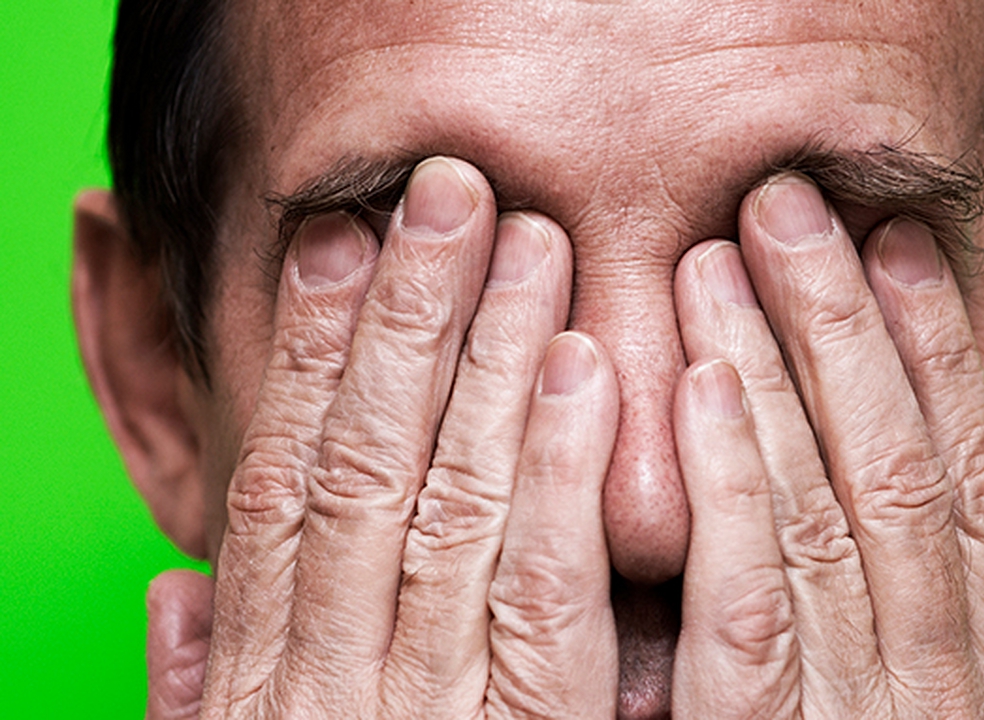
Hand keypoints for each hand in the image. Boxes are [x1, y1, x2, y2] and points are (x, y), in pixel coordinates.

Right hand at [144, 157, 618, 717]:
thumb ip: (208, 691)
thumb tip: (175, 590)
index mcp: (266, 680)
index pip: (280, 483)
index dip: (306, 351)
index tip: (336, 242)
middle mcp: (338, 680)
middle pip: (370, 463)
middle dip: (408, 315)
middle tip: (449, 193)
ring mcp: (436, 709)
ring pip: (459, 500)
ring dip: (492, 357)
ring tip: (528, 243)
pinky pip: (550, 591)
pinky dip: (562, 472)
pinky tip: (583, 369)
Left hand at [670, 174, 983, 717]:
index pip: (977, 482)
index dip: (942, 351)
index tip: (902, 244)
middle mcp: (942, 683)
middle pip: (897, 468)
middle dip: (844, 325)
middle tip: (788, 207)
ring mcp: (853, 712)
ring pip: (818, 513)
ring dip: (774, 372)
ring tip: (723, 260)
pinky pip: (746, 604)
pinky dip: (732, 486)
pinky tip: (703, 386)